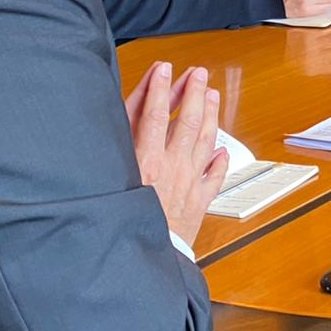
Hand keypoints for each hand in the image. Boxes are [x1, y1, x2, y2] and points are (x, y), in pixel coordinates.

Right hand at [127, 62, 227, 245]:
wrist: (137, 261)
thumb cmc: (117, 222)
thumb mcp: (109, 179)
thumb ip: (118, 146)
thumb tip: (127, 117)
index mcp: (145, 162)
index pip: (156, 114)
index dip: (161, 88)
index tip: (164, 68)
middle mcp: (171, 169)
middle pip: (188, 122)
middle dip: (193, 93)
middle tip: (198, 73)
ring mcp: (188, 184)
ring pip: (205, 142)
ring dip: (210, 116)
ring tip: (212, 95)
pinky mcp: (198, 204)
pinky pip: (214, 178)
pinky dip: (219, 162)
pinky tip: (221, 151)